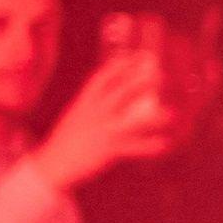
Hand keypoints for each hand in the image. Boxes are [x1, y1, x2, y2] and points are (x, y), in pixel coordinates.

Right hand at [33, 49, 180, 186]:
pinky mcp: (106, 150)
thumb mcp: (75, 117)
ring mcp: (101, 131)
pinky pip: (132, 147)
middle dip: (140, 83)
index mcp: (83, 104)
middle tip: (160, 75)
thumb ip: (90, 106)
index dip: (117, 67)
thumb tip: (107, 98)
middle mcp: (94, 114)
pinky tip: (163, 144)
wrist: (51, 165)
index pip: (100, 79)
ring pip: (131, 122)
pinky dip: (148, 146)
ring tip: (171, 114)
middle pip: (120, 93)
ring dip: (152, 118)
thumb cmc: (65, 141)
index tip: (133, 58)